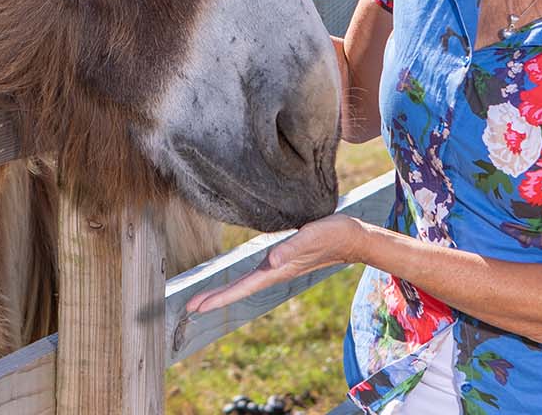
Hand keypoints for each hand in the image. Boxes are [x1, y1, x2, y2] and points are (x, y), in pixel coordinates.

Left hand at [184, 214, 370, 314]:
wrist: (352, 236)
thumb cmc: (332, 234)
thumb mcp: (312, 236)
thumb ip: (292, 248)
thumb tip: (271, 260)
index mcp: (277, 270)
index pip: (242, 288)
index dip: (219, 297)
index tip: (198, 306)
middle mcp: (274, 271)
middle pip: (239, 289)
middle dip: (215, 298)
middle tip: (189, 307)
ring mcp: (277, 267)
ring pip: (245, 283)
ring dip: (224, 292)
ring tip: (203, 299)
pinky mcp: (281, 259)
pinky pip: (253, 275)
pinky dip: (238, 282)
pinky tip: (234, 282)